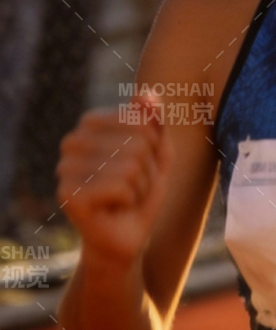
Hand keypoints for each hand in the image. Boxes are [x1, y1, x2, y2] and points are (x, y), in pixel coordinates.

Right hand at [58, 94, 170, 268]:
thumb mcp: (157, 152)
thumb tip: (147, 94)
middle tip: (134, 185)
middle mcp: (71, 142)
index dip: (152, 144)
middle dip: (148, 168)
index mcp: (89, 124)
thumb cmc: (141, 190)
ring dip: (140, 186)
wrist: (127, 235)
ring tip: (126, 197)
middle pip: (137, 143)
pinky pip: (120, 186)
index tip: (140, 163)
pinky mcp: (67, 194)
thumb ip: (154, 121)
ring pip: (130, 166)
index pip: (139, 120)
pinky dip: (130, 199)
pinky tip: (116, 208)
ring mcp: (65, 168)